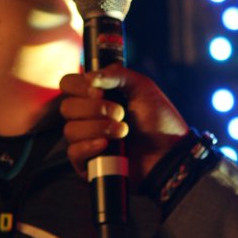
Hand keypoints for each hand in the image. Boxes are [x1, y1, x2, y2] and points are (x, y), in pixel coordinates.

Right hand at [59, 64, 188, 184]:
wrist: (169, 151)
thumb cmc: (158, 119)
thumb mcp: (142, 87)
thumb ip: (117, 74)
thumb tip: (89, 77)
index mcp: (95, 96)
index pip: (68, 85)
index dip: (79, 87)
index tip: (100, 92)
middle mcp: (87, 117)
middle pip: (67, 108)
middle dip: (94, 109)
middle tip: (121, 113)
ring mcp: (86, 141)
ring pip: (70, 130)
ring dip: (98, 128)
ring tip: (123, 131)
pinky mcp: (88, 163)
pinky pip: (74, 153)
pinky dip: (89, 146)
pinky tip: (107, 145)